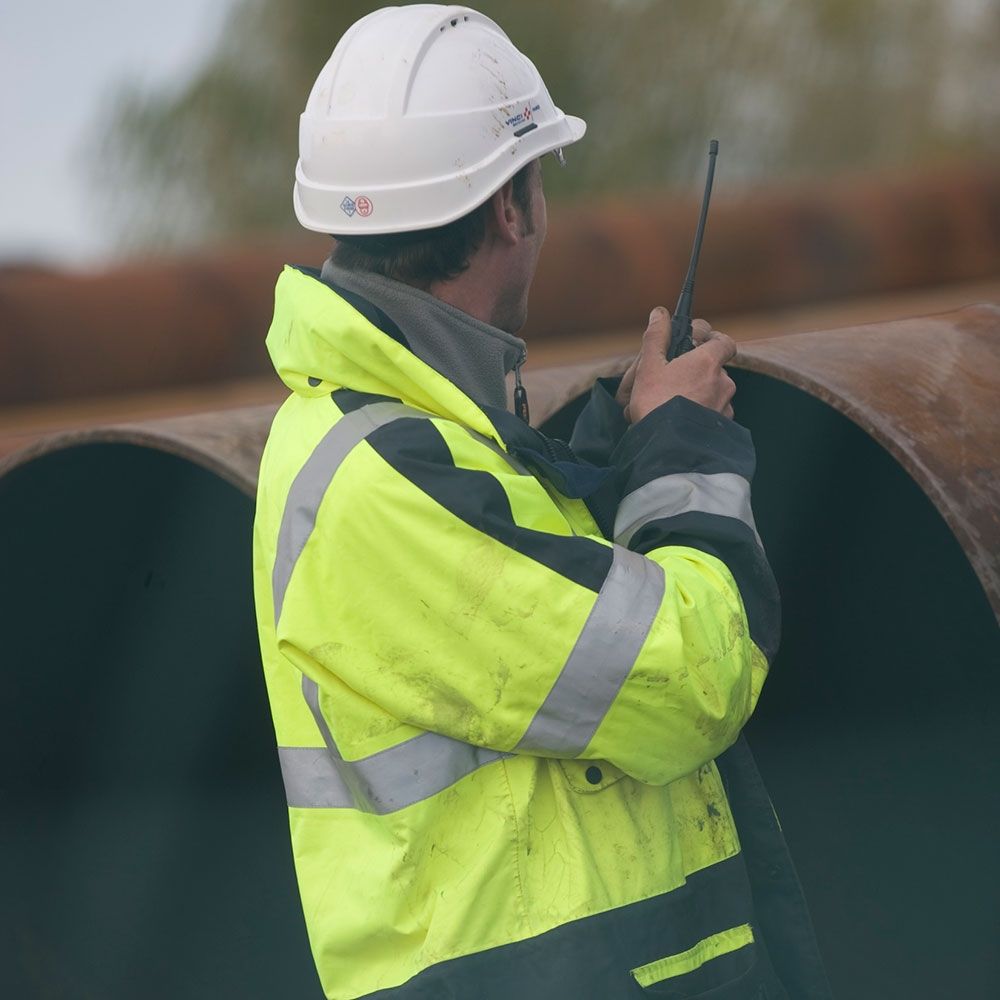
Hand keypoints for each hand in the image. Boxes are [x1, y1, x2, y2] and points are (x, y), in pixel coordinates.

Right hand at [620, 307, 735, 422]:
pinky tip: (682, 419)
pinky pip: (715, 412)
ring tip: (674, 403)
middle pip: (715, 368)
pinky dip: (702, 412)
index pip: (724, 341)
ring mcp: (725, 405)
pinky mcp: (723, 426)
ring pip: (715, 391)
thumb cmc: (656, 403)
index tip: (696, 343)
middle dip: (697, 371)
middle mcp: (723, 381)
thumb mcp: (650, 366)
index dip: (712, 339)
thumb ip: (656, 337)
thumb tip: (659, 313)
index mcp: (708, 362)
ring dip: (699, 393)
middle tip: (673, 379)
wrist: (667, 446)